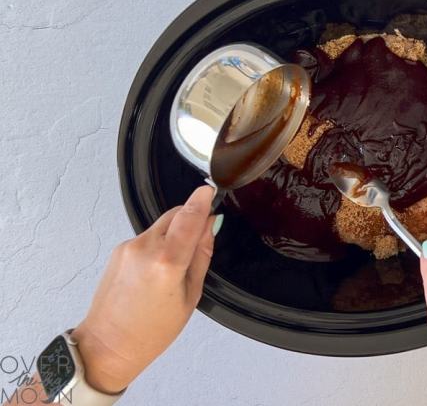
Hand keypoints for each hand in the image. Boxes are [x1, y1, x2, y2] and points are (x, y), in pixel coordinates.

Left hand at [71, 186, 221, 393]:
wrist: (107, 345)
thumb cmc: (152, 331)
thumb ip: (201, 255)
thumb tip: (210, 226)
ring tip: (176, 266)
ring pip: (161, 226)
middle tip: (201, 236)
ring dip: (174, 233)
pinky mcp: (119, 250)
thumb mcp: (190, 296)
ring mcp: (128, 247)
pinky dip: (159, 244)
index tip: (210, 189)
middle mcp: (145, 248)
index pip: (189, 217)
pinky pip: (147, 237)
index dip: (202, 200)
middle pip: (175, 215)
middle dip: (190, 218)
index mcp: (167, 262)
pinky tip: (158, 270)